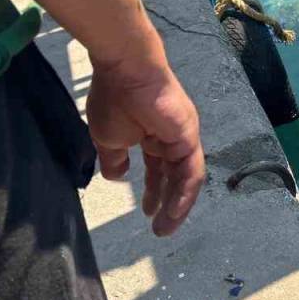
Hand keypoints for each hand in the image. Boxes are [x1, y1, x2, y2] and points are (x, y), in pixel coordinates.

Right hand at [86, 47, 204, 236]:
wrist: (125, 71)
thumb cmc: (114, 99)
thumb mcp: (107, 138)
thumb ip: (114, 159)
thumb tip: (115, 175)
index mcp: (153, 136)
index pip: (158, 169)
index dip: (153, 190)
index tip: (146, 210)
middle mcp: (172, 138)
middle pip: (174, 177)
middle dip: (167, 204)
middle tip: (160, 228)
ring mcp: (184, 137)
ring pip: (185, 179)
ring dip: (177, 206)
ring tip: (165, 228)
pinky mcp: (189, 137)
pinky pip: (191, 172)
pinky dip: (184, 194)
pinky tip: (173, 212)